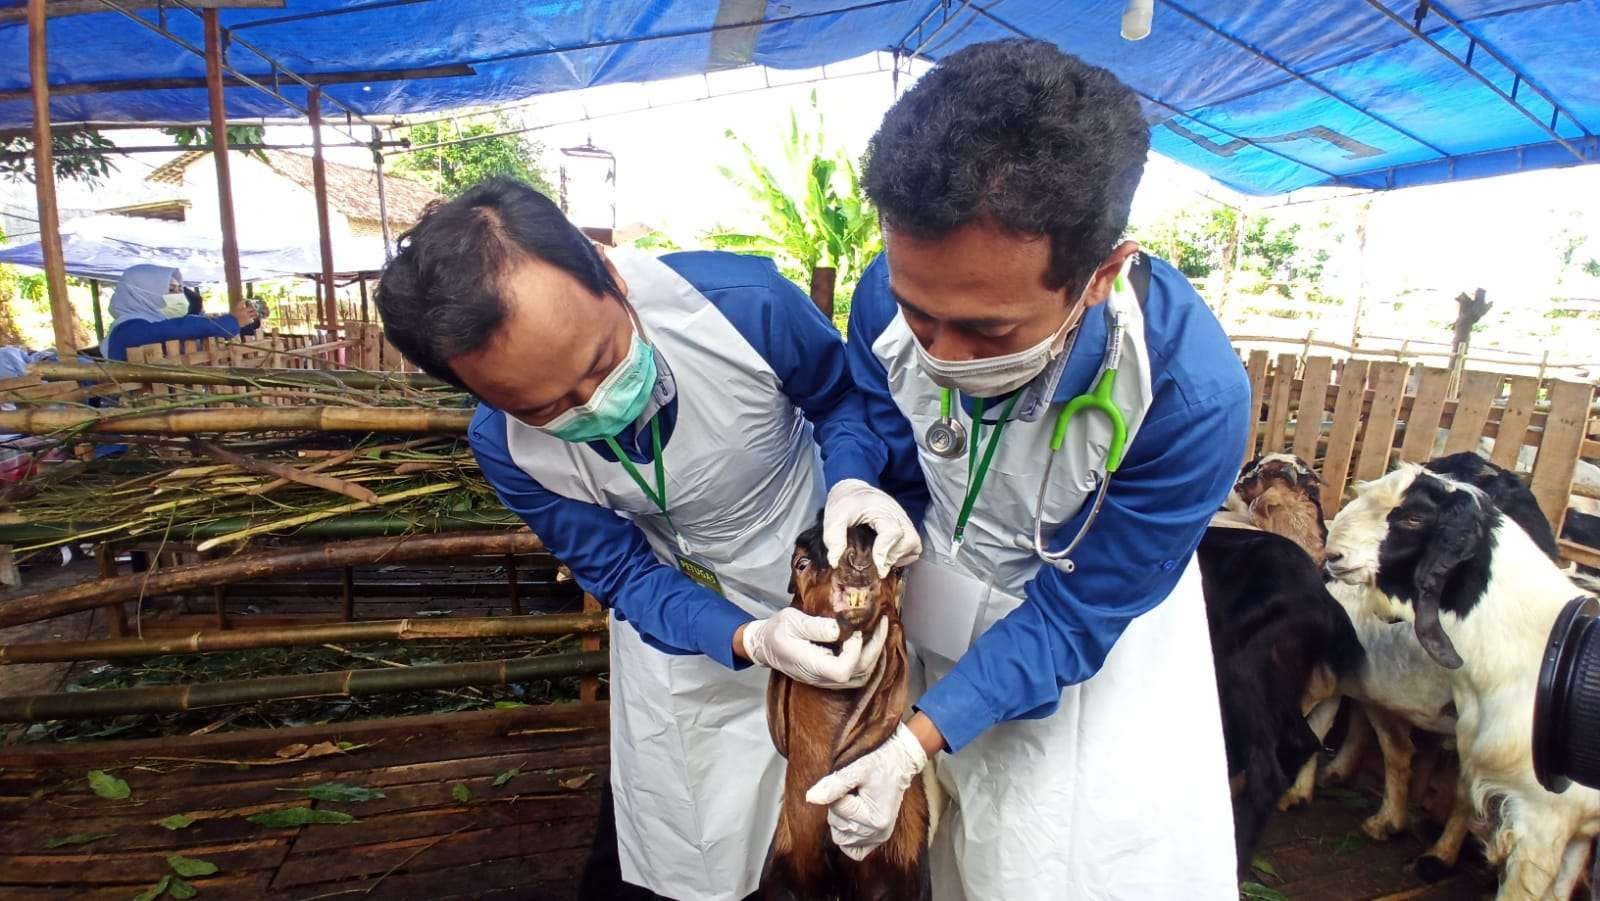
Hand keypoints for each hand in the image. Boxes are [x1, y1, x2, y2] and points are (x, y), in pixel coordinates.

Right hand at [739, 608, 886, 688]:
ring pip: (860, 676)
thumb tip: (838, 629)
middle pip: (857, 674)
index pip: (842, 670)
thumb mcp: (791, 621)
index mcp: (811, 665)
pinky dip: (867, 658)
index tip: (853, 630)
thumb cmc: (776, 632)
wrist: (765, 646)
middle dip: (874, 648)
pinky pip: (855, 674)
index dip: (854, 652)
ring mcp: (826, 680)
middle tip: (882, 624)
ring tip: (879, 631)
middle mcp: (821, 677)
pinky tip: (869, 641)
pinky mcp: (830, 676)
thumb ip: (815, 627)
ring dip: (874, 654)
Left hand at [806, 722, 927, 859]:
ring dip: (841, 821)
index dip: (836, 793)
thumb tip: (810, 798)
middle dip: (838, 807)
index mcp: (873, 817)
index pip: (836, 810)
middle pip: (836, 827)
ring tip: (855, 803)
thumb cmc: (880, 762)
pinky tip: (853, 820)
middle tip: (853, 792)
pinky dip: (848, 838)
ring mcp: (879, 837)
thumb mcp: (856, 768)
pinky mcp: (879, 838)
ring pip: (841, 839)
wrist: (901, 761)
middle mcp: (877, 832)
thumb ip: (833, 785)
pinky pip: (854, 851)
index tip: (851, 783)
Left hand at [824, 479, 921, 576]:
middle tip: (878, 564)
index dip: (885, 552)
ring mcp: (902, 519)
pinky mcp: (904, 525)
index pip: (892, 532)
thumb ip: (833, 539)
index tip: (878, 567)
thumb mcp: (833, 518)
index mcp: (880, 509)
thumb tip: (834, 562)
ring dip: (900, 555)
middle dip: (894, 556)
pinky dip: (904, 553)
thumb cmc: (845, 503)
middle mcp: (896, 513)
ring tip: (883, 559)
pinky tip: (888, 555)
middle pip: (910, 539)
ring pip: (914, 542)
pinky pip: (914, 544)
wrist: (852, 489)